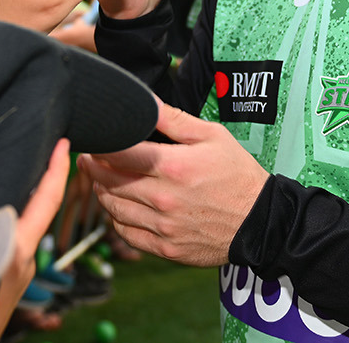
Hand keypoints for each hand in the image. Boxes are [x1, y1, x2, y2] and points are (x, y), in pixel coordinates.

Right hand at [0, 140, 71, 342]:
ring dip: (25, 203)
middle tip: (45, 152)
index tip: (67, 144)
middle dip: (44, 181)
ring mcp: (18, 274)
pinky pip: (12, 243)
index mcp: (18, 249)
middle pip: (42, 211)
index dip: (57, 169)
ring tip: (20, 178)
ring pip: (26, 228)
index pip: (47, 200)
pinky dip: (9, 222)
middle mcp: (24, 260)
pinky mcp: (7, 283)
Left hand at [78, 100, 268, 266]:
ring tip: (99, 181)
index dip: (100, 145)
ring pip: (114, 209)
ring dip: (101, 192)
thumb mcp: (212, 136)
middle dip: (93, 167)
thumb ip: (173, 119)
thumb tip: (145, 101)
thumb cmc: (237, 174)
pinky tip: (117, 208)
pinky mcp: (166, 248)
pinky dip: (115, 220)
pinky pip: (127, 234)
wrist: (261, 222)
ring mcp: (164, 227)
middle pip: (110, 181)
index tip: (93, 139)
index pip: (120, 153)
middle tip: (88, 158)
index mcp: (174, 166)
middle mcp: (165, 198)